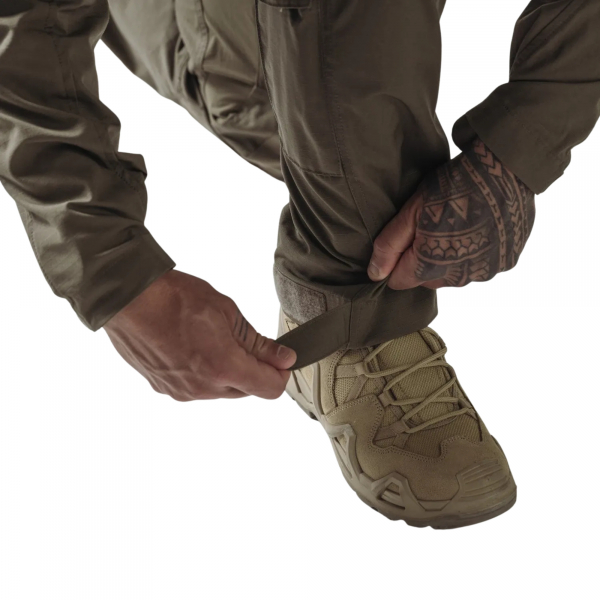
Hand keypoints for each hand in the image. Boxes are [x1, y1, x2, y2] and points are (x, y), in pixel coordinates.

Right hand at [103, 270, 295, 400]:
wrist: (128, 298)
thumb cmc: (174, 298)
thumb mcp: (227, 312)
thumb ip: (257, 343)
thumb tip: (283, 358)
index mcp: (223, 368)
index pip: (269, 388)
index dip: (280, 373)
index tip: (281, 359)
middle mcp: (202, 388)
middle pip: (246, 391)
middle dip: (253, 370)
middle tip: (243, 341)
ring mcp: (181, 391)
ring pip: (220, 390)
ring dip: (227, 372)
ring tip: (212, 339)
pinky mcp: (163, 388)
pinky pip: (196, 388)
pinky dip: (203, 373)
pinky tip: (192, 347)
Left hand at [368, 138, 535, 288]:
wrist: (506, 168)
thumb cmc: (454, 187)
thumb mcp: (411, 211)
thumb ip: (390, 246)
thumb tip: (375, 274)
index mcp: (431, 267)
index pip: (400, 281)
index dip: (396, 262)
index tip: (404, 239)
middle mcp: (460, 277)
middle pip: (428, 279)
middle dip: (423, 260)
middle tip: (431, 225)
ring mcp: (486, 271)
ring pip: (455, 274)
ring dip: (452, 258)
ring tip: (457, 223)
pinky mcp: (506, 261)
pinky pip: (481, 265)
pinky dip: (477, 251)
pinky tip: (478, 226)